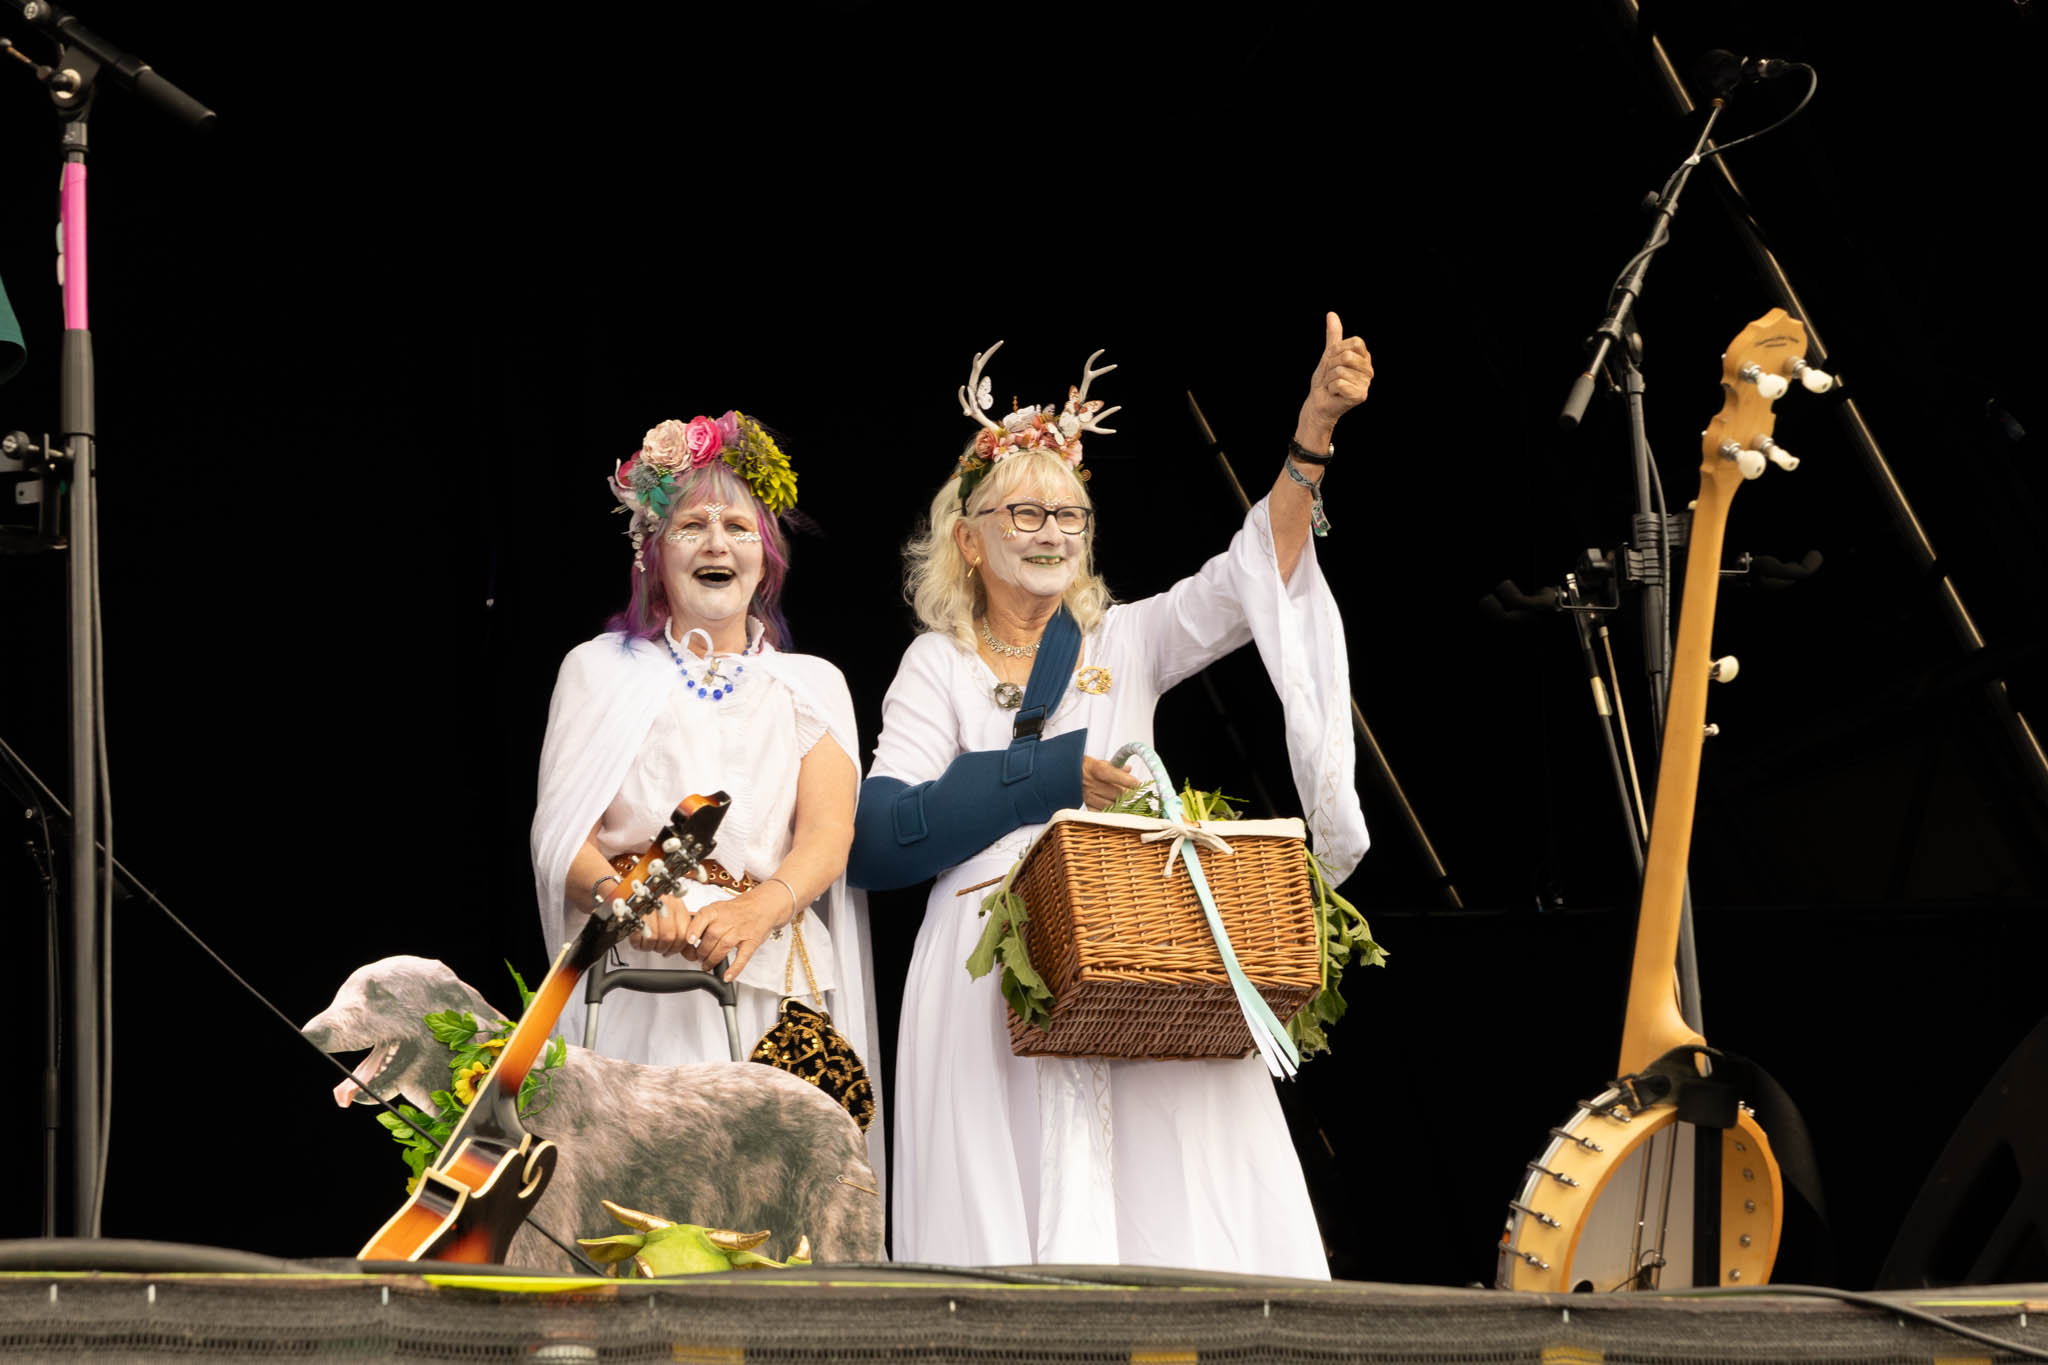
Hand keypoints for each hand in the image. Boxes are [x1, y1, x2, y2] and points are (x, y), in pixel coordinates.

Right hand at [627, 892, 695, 955]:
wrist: (634, 897)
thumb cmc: (655, 909)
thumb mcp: (673, 913)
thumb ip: (681, 927)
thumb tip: (688, 942)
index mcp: (677, 904)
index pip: (682, 933)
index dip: (677, 947)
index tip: (671, 950)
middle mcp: (663, 903)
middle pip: (668, 936)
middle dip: (662, 948)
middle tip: (659, 948)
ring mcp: (647, 907)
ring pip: (653, 938)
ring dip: (649, 946)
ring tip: (648, 944)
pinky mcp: (632, 914)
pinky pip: (636, 936)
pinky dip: (637, 943)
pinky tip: (639, 941)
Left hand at [679, 882, 791, 980]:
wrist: (763, 905)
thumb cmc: (738, 909)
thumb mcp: (718, 908)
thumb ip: (702, 920)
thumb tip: (683, 930)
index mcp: (717, 910)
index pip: (703, 918)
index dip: (694, 930)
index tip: (689, 941)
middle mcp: (728, 919)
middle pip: (711, 936)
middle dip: (702, 951)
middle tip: (698, 958)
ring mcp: (741, 931)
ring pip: (724, 946)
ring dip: (713, 959)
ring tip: (707, 966)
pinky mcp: (752, 942)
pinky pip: (743, 956)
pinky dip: (734, 968)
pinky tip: (727, 976)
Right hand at [1082, 755, 1144, 810]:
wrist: (1066, 774)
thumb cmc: (1084, 767)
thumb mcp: (1099, 762)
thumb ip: (1115, 767)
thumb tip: (1128, 769)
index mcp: (1094, 768)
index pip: (1112, 774)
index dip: (1126, 780)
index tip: (1137, 784)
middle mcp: (1090, 782)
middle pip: (1115, 792)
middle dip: (1127, 794)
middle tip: (1134, 794)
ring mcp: (1087, 795)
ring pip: (1110, 805)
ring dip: (1120, 804)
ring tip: (1125, 801)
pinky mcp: (1085, 805)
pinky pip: (1101, 812)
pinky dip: (1109, 811)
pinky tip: (1113, 807)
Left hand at [1296, 311, 1372, 448]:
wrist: (1319, 402)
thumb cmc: (1325, 379)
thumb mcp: (1328, 354)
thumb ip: (1333, 335)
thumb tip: (1331, 314)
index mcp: (1364, 358)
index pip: (1354, 342)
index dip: (1337, 350)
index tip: (1333, 360)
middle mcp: (1369, 370)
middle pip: (1346, 356)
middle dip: (1331, 366)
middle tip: (1331, 376)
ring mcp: (1366, 383)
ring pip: (1341, 370)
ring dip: (1330, 379)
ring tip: (1333, 386)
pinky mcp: (1360, 395)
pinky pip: (1340, 383)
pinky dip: (1331, 388)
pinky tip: (1335, 394)